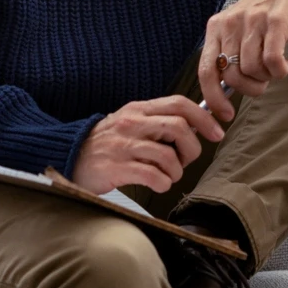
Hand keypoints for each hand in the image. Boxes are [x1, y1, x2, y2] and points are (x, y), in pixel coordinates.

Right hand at [73, 95, 224, 195]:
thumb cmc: (107, 143)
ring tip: (168, 174)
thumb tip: (196, 126)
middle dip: (192, 148)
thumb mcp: (132, 122)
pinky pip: (154, 176)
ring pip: (168, 156)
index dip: (205, 117)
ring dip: (176, 170)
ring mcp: (124, 146)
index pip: (179, 104)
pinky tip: (157, 183)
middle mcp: (132, 123)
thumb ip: (159, 121)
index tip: (218, 131)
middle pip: (179, 128)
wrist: (69, 156)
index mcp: (139, 109)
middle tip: (186, 160)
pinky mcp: (117, 168)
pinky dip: (163, 183)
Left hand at [198, 0, 287, 121]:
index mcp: (216, 27)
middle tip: (263, 82)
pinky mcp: (276, 20)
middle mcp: (230, 23)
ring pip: (253, 70)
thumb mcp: (239, 30)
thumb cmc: (267, 13)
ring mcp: (253, 20)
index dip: (213, 98)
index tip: (225, 115)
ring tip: (275, 68)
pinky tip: (285, 65)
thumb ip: (229, 55)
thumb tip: (222, 94)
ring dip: (267, 78)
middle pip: (232, 76)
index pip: (206, 70)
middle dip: (249, 89)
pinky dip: (280, 71)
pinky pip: (272, 60)